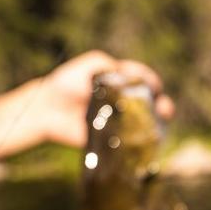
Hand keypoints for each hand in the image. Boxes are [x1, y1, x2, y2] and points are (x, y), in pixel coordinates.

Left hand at [34, 50, 175, 147]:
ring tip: (160, 123)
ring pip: (145, 124)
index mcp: (121, 81)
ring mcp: (119, 122)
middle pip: (151, 104)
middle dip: (161, 104)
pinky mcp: (112, 140)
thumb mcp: (89, 66)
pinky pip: (131, 143)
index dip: (151, 81)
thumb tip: (125, 74)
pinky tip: (148, 142)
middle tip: (163, 108)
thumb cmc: (67, 83)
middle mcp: (124, 102)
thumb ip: (107, 66)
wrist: (47, 109)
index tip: (153, 86)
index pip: (143, 80)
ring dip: (157, 124)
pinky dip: (142, 143)